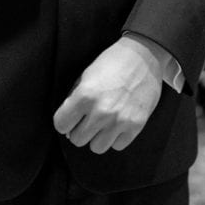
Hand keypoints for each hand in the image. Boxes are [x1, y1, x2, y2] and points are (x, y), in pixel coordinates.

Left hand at [52, 36, 162, 154]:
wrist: (143, 56)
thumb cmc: (112, 62)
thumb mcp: (86, 75)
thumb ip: (74, 99)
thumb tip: (67, 124)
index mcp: (84, 95)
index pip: (60, 124)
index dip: (63, 121)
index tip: (69, 118)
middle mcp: (100, 112)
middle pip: (77, 139)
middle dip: (79, 130)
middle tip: (86, 119)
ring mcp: (119, 121)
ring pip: (96, 148)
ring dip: (97, 136)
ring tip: (102, 123)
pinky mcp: (136, 126)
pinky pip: (117, 146)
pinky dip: (115, 137)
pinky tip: (117, 123)